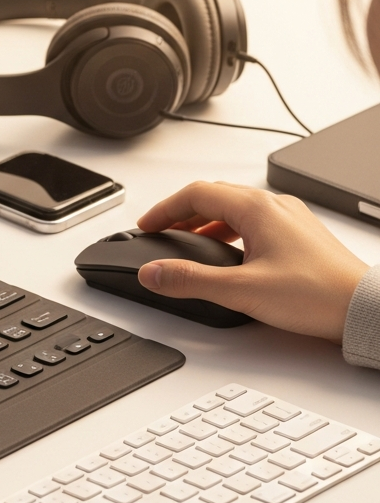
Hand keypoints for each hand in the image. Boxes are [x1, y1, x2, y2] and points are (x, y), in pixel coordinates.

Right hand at [136, 181, 368, 341]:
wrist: (364, 309)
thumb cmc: (317, 295)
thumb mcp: (241, 290)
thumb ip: (190, 281)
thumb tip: (151, 273)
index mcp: (257, 209)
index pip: (195, 194)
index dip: (164, 209)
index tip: (146, 225)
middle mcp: (274, 206)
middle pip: (214, 196)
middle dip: (181, 212)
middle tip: (161, 231)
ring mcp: (289, 218)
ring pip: (234, 208)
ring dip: (204, 221)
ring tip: (187, 240)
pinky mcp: (299, 235)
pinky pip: (253, 221)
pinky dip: (228, 230)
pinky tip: (226, 253)